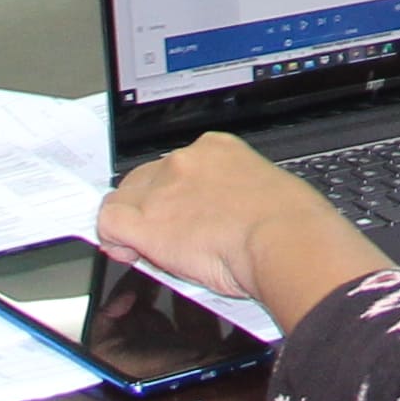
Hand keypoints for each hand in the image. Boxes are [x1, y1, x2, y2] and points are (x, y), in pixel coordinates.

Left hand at [97, 133, 387, 326]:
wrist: (285, 239)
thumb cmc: (289, 225)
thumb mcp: (262, 193)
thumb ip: (234, 196)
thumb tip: (223, 219)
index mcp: (217, 148)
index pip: (174, 166)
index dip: (170, 194)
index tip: (178, 213)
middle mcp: (185, 161)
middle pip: (143, 180)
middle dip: (148, 207)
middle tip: (166, 238)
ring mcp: (163, 189)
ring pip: (122, 200)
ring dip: (131, 224)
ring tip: (151, 249)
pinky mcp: (147, 222)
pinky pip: (109, 223)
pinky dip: (113, 239)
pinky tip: (128, 252)